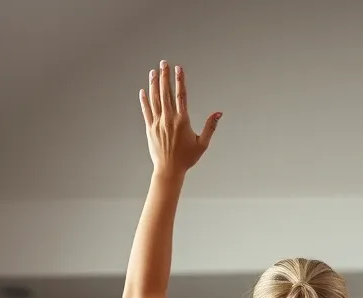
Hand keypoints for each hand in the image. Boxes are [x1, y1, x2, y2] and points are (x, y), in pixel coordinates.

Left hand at [139, 61, 219, 176]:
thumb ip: (210, 127)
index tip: (179, 68)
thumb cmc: (187, 159)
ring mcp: (158, 123)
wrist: (169, 170)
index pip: (181, 95)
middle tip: (164, 63)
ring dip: (154, 84)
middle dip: (165, 76)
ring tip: (153, 72)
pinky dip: (144, 100)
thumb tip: (218, 113)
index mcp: (182, 121)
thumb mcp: (202, 144)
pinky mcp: (150, 128)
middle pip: (166, 93)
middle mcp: (169, 119)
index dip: (179, 80)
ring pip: (155, 99)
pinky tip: (143, 91)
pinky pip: (146, 111)